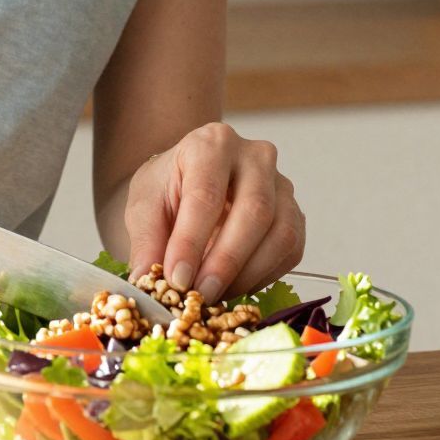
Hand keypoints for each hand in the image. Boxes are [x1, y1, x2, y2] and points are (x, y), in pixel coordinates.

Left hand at [122, 122, 303, 302]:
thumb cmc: (169, 189)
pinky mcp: (295, 214)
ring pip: (280, 234)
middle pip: (254, 211)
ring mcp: (282, 185)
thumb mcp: (144, 206)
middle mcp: (255, 157)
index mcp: (212, 144)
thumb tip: (148, 279)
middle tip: (200, 295)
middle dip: (225, 261)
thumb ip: (147, 240)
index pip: (206, 194)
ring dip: (246, 274)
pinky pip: (290, 251)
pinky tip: (234, 286)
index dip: (191, 241)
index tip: (176, 278)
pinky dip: (262, 277)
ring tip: (213, 295)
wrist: (190, 181)